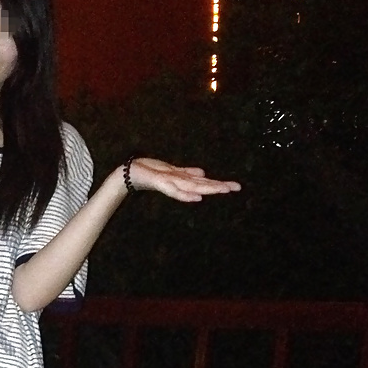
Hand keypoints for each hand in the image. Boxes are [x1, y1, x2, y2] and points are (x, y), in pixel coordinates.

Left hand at [125, 157, 240, 202]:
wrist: (130, 173)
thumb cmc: (150, 172)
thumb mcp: (171, 170)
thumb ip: (187, 173)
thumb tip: (203, 173)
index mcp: (183, 180)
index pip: (205, 182)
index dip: (220, 184)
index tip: (237, 186)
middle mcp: (179, 183)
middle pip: (202, 185)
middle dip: (219, 187)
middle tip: (237, 188)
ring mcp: (170, 183)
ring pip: (192, 187)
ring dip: (208, 189)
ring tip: (223, 190)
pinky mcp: (159, 182)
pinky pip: (174, 190)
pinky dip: (185, 195)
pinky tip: (196, 197)